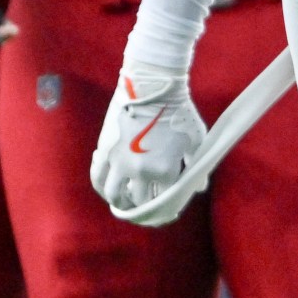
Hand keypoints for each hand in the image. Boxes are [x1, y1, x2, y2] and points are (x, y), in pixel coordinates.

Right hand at [91, 62, 209, 215]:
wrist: (152, 87)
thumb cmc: (179, 112)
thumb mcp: (196, 141)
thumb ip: (196, 167)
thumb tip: (199, 187)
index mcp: (166, 171)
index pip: (165, 201)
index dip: (166, 208)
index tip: (167, 210)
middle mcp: (141, 172)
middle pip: (139, 203)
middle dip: (143, 209)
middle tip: (144, 209)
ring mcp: (120, 162)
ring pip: (114, 195)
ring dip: (119, 203)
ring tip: (124, 203)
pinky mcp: (104, 150)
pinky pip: (98, 177)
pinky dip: (101, 186)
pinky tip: (108, 187)